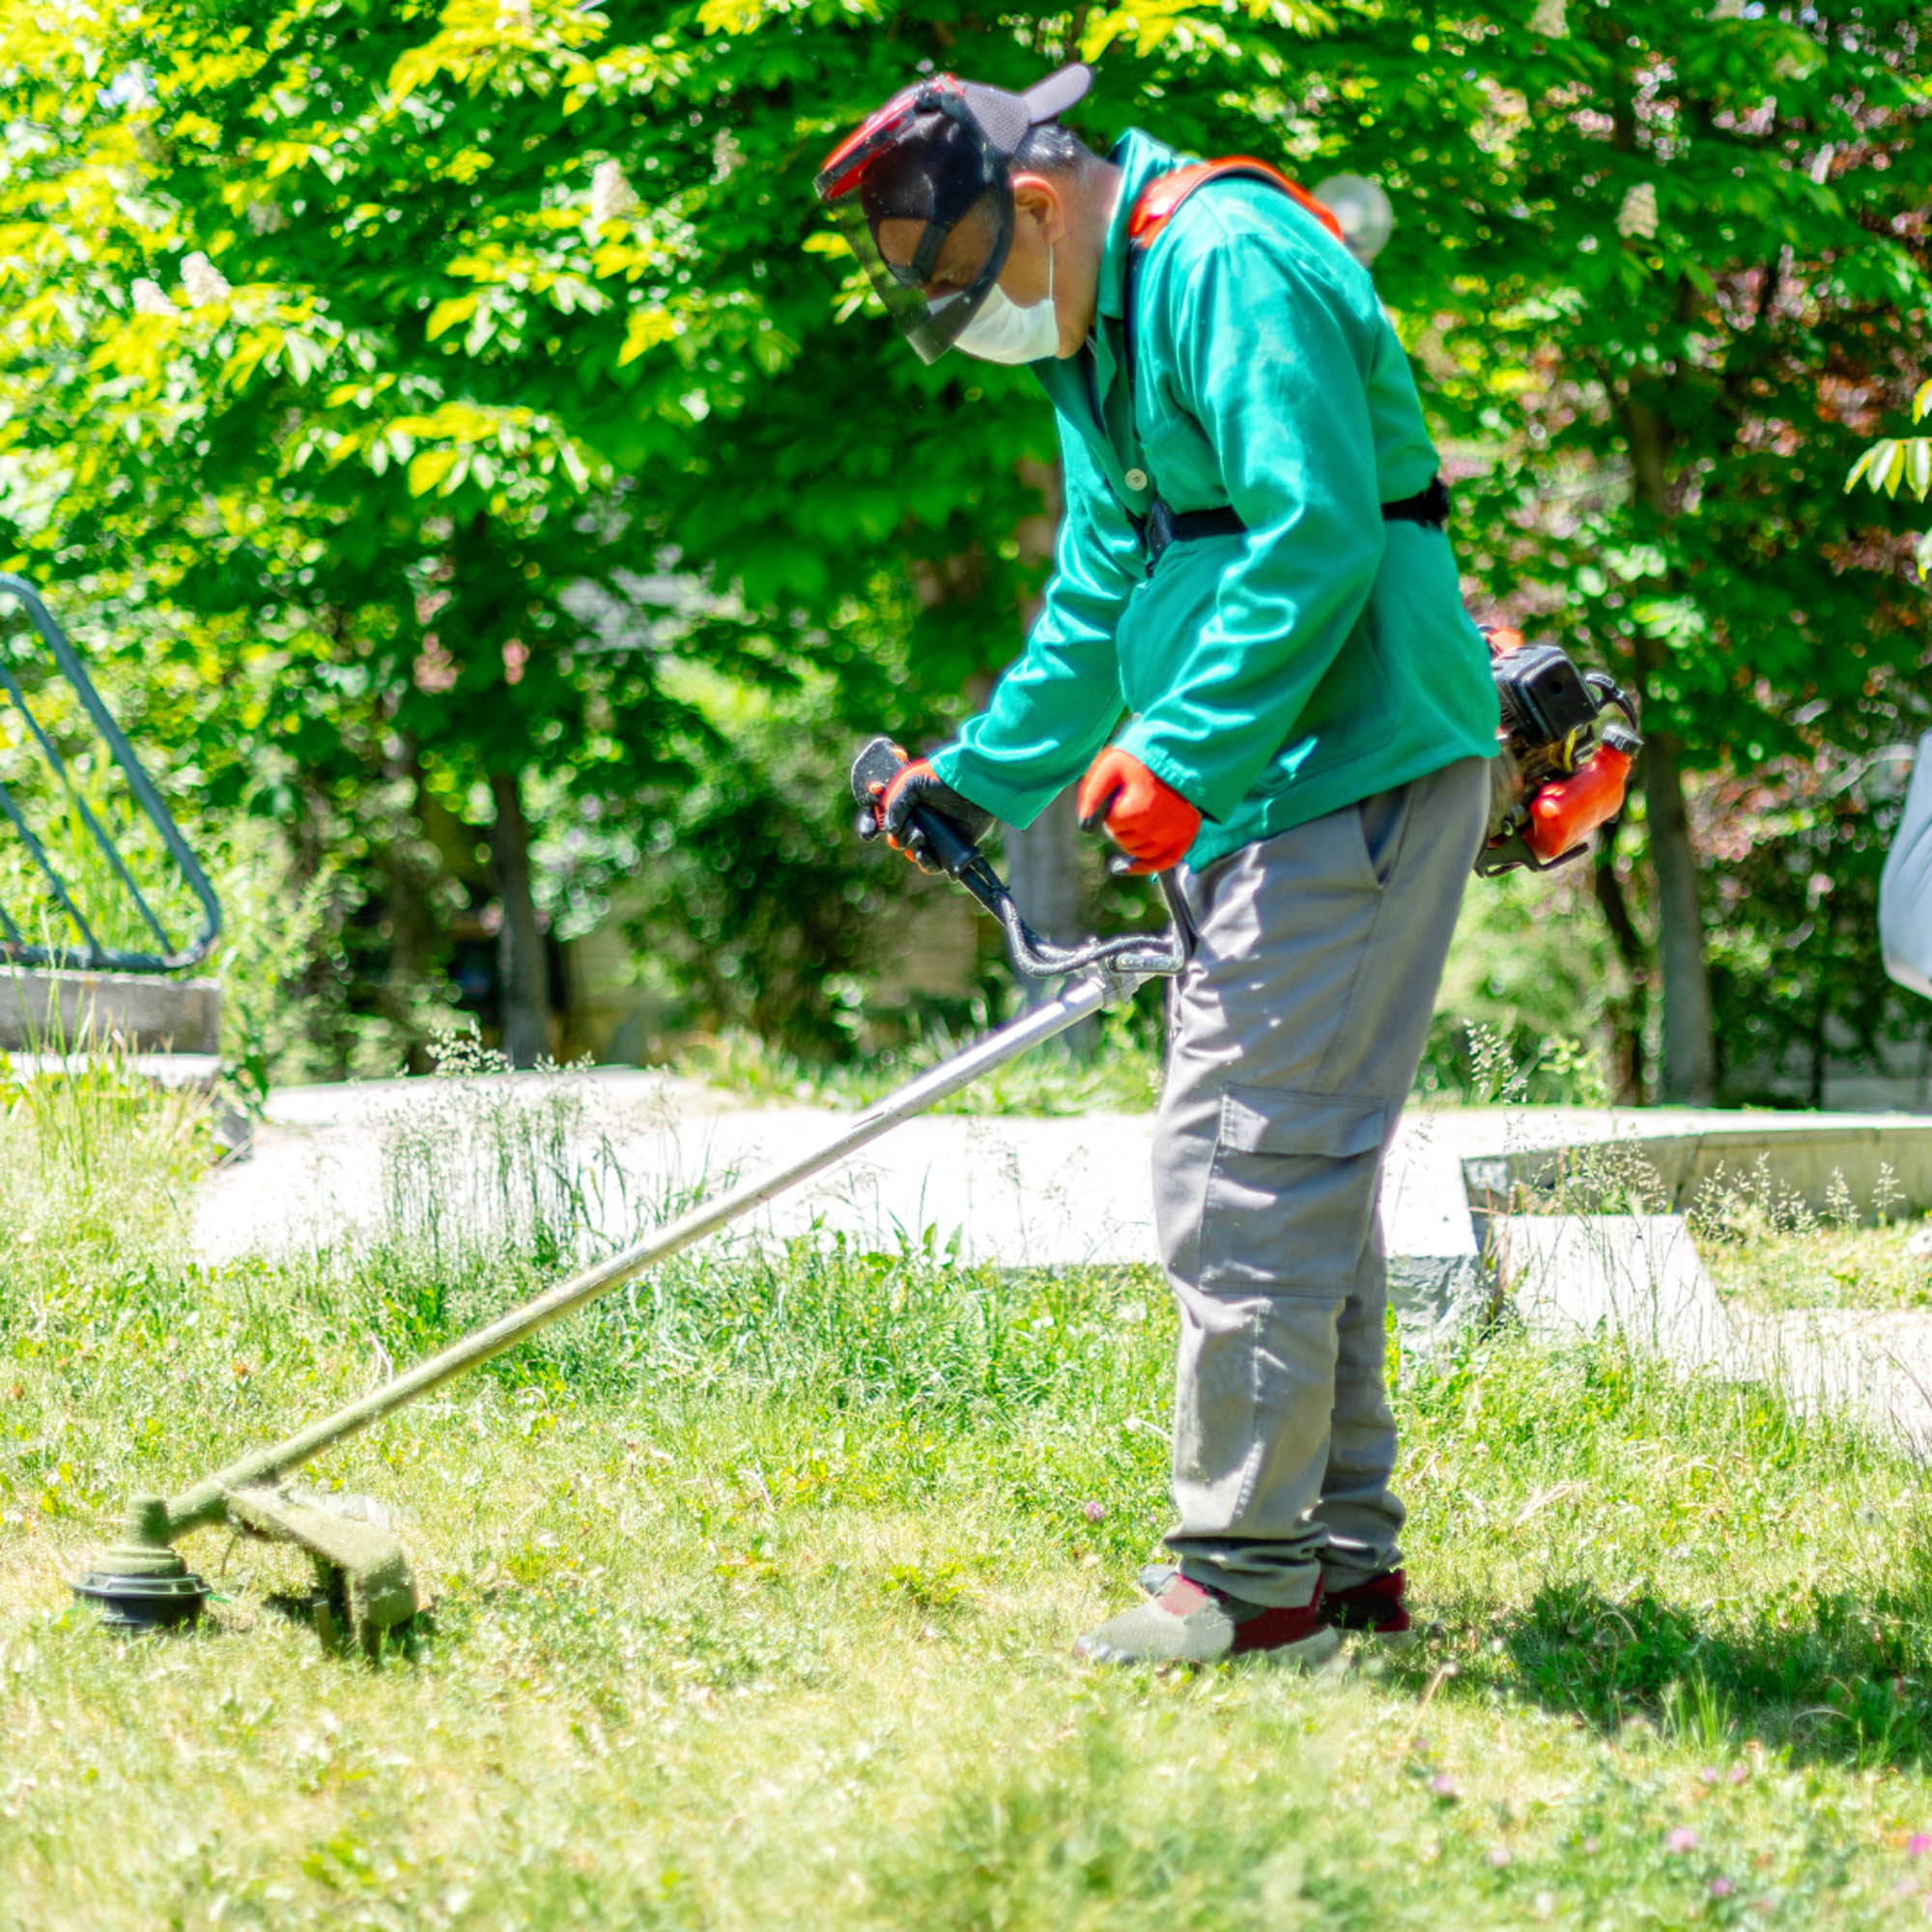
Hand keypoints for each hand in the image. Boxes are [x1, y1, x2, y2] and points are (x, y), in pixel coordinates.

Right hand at [860, 756, 993, 873]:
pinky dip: (925, 861)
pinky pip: (930, 863)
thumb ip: (894, 805)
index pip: (879, 817)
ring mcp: (931, 834)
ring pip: (910, 851)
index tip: (869, 834)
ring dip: (911, 847)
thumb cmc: (942, 780)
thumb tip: (890, 830)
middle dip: (898, 837)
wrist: (973, 789)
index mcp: (905, 802)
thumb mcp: (911, 783)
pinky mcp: (946, 847)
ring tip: (921, 837)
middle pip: (894, 838)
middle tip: (913, 828)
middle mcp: (916, 819)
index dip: (870, 826)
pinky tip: (927, 851)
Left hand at [1076, 748, 1200, 874]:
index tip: (1121, 793)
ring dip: (1133, 840)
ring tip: (1139, 815)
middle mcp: (1160, 827)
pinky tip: (1127, 867)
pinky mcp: (1186, 836)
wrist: (1179, 753)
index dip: (1111, 810)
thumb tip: (1085, 826)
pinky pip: (1163, 862)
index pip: (1113, 824)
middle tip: (1131, 802)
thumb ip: (1093, 793)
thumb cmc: (1141, 759)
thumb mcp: (1111, 765)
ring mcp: (1176, 834)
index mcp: (1140, 809)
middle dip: (1121, 826)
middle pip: (1125, 841)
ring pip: (1140, 853)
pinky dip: (1145, 866)